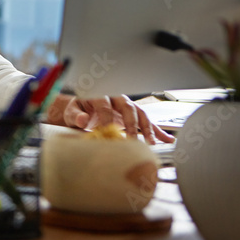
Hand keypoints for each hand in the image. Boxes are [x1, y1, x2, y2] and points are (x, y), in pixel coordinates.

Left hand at [48, 95, 174, 143]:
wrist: (81, 109)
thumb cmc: (77, 110)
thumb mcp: (72, 111)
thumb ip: (76, 115)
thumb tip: (83, 119)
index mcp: (100, 95)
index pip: (105, 106)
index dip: (105, 119)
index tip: (106, 133)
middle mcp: (116, 98)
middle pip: (128, 108)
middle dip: (131, 124)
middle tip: (133, 140)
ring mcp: (127, 106)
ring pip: (140, 114)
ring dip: (147, 129)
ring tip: (151, 144)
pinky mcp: (133, 115)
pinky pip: (148, 122)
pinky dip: (158, 131)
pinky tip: (168, 140)